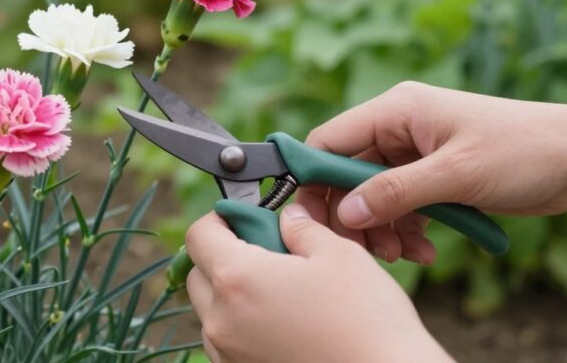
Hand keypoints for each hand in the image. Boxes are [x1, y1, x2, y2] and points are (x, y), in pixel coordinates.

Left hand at [185, 206, 452, 362]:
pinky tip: (288, 326)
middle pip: (200, 275)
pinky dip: (246, 329)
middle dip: (225, 257)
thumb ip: (303, 229)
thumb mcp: (340, 255)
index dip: (220, 219)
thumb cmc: (367, 321)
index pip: (198, 235)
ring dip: (235, 296)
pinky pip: (229, 345)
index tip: (245, 217)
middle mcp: (221, 322)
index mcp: (237, 279)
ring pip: (213, 313)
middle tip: (268, 254)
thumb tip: (288, 218)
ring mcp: (228, 356)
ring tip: (284, 294)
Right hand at [305, 81, 566, 263]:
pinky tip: (425, 252)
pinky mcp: (432, 178)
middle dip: (355, 215)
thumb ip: (395, 193)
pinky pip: (400, 207)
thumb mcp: (455, 174)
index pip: (330, 140)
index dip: (313, 179)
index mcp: (396, 109)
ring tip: (404, 255)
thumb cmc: (522, 150)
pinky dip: (405, 232)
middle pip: (347, 175)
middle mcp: (399, 129)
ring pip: (372, 197)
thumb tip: (344, 213)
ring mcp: (415, 154)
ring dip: (382, 229)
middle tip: (369, 249)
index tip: (312, 218)